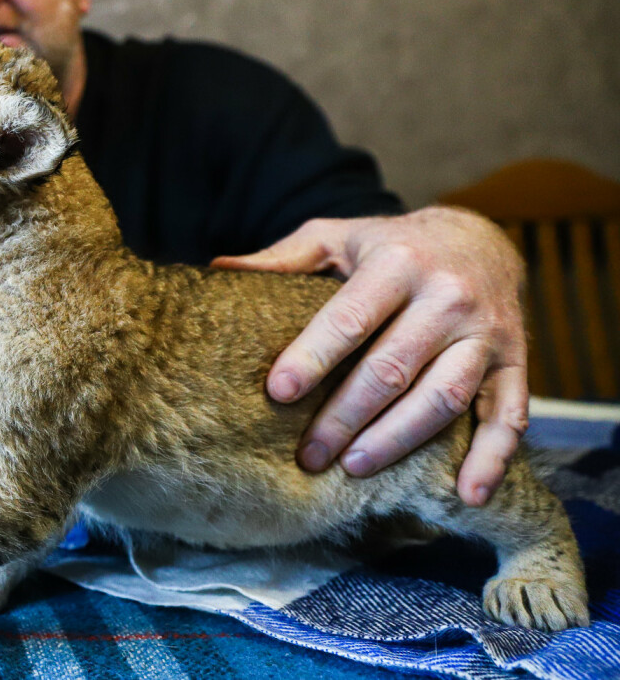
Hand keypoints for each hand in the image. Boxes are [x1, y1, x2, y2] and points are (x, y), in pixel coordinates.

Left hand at [212, 207, 528, 505]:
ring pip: (444, 396)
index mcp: (397, 263)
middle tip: (307, 454)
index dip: (313, 357)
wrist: (479, 238)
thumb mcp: (336, 238)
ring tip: (354, 468)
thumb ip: (282, 257)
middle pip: (392, 368)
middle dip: (345, 416)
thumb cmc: (390, 246)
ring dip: (399, 439)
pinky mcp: (517, 362)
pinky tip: (466, 495)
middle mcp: (448, 296)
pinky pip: (510, 416)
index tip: (278, 392)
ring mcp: (487, 333)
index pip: (349, 318)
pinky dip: (493, 459)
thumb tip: (217, 268)